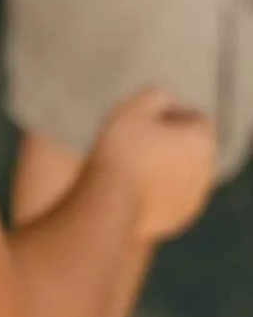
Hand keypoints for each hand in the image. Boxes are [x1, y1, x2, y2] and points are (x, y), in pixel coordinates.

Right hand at [92, 88, 216, 241]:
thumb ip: (156, 95)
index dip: (172, 112)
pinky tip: (132, 186)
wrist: (110, 201)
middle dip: (171, 140)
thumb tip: (165, 102)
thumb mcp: (135, 106)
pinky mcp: (178, 221)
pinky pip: (171, 197)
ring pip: (183, 174)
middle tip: (138, 137)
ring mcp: (194, 200)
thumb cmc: (123, 146)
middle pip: (192, 147)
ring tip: (133, 163)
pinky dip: (158, 190)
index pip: (197, 118)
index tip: (145, 116)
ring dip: (166, 166)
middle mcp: (207, 172)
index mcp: (202, 142)